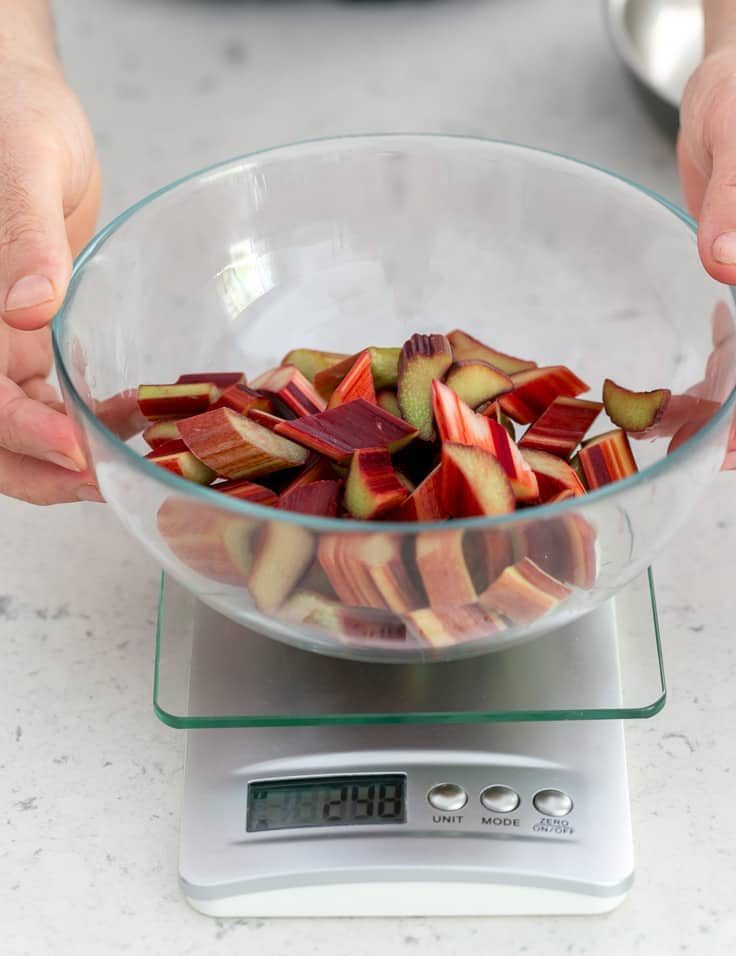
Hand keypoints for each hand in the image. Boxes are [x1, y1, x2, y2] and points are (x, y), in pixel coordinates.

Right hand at [0, 57, 101, 502]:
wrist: (19, 102)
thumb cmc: (10, 113)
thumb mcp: (22, 162)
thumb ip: (22, 236)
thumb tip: (28, 311)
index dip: (16, 430)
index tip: (75, 451)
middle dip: (39, 469)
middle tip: (109, 482)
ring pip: (13, 427)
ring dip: (65, 456)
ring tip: (132, 458)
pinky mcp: (23, 341)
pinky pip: (45, 399)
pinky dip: (82, 419)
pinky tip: (133, 416)